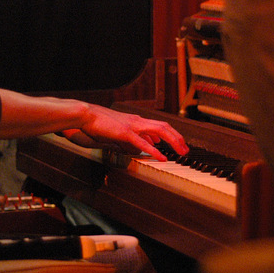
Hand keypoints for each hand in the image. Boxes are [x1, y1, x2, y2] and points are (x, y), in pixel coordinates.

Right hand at [63, 105, 188, 160]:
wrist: (88, 115)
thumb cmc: (101, 123)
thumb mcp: (121, 131)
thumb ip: (134, 137)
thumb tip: (146, 144)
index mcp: (137, 121)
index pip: (161, 125)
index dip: (172, 134)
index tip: (180, 144)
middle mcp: (139, 121)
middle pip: (165, 126)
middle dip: (178, 138)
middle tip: (185, 150)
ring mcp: (133, 125)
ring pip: (159, 130)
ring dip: (173, 141)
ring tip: (180, 152)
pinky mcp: (125, 132)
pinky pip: (143, 142)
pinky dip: (154, 150)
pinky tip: (162, 157)